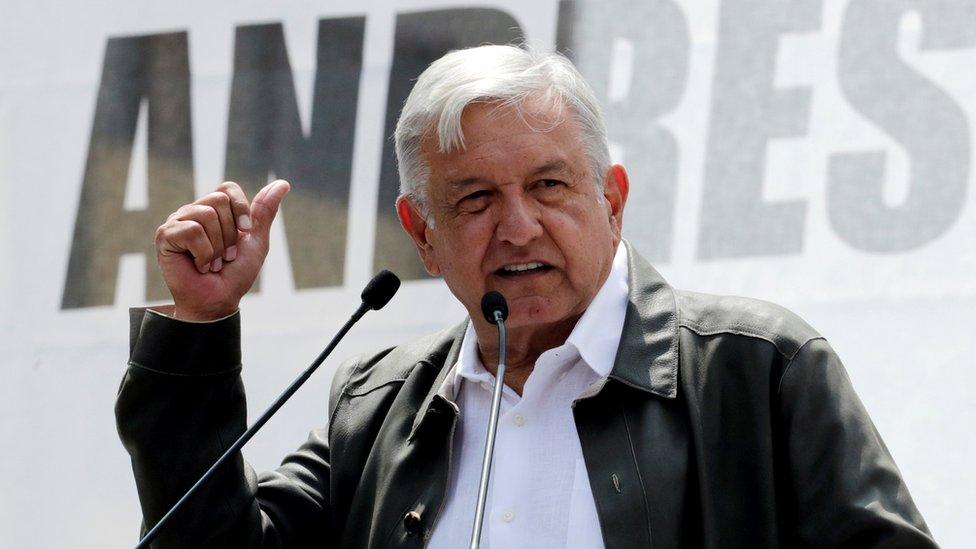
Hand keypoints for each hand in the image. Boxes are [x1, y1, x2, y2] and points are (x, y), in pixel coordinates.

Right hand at [154, 180, 290, 320]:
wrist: (219, 300)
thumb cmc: (235, 273)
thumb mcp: (256, 240)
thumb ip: (264, 211)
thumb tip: (283, 184)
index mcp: (212, 210)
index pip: (228, 189)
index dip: (240, 209)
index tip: (244, 233)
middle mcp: (192, 212)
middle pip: (218, 200)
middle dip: (230, 234)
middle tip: (225, 255)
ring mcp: (176, 222)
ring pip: (206, 215)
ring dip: (217, 246)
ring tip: (213, 263)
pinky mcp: (164, 236)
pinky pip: (191, 231)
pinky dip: (203, 253)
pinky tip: (199, 266)